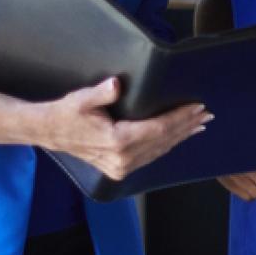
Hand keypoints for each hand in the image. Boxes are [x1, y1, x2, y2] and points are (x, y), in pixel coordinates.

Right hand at [33, 78, 208, 181]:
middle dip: (187, 126)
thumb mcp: (81, 99)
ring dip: (181, 136)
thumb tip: (115, 85)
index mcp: (117, 141)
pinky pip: (150, 157)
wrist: (48, 132)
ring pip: (159, 150)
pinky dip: (166, 146)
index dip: (181, 118)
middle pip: (164, 140)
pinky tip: (177, 138)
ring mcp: (121, 167)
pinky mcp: (118, 169)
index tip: (198, 107)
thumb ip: (100, 93)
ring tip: (199, 124)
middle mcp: (122, 158)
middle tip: (207, 114)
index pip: (159, 128)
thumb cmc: (66, 113)